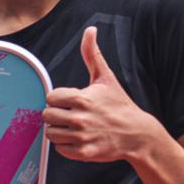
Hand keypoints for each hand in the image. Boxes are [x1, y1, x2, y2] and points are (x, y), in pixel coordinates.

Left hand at [43, 27, 158, 164]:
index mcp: (81, 98)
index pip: (50, 98)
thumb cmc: (119, 105)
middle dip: (56, 114)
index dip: (58, 99)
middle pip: (47, 115)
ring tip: (73, 126)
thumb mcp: (106, 77)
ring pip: (50, 133)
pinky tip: (78, 138)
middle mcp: (79, 118)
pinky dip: (65, 145)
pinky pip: (59, 149)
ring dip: (59, 130)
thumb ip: (92, 54)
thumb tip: (90, 30)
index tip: (69, 101)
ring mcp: (81, 136)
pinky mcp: (84, 152)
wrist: (137, 134)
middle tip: (70, 114)